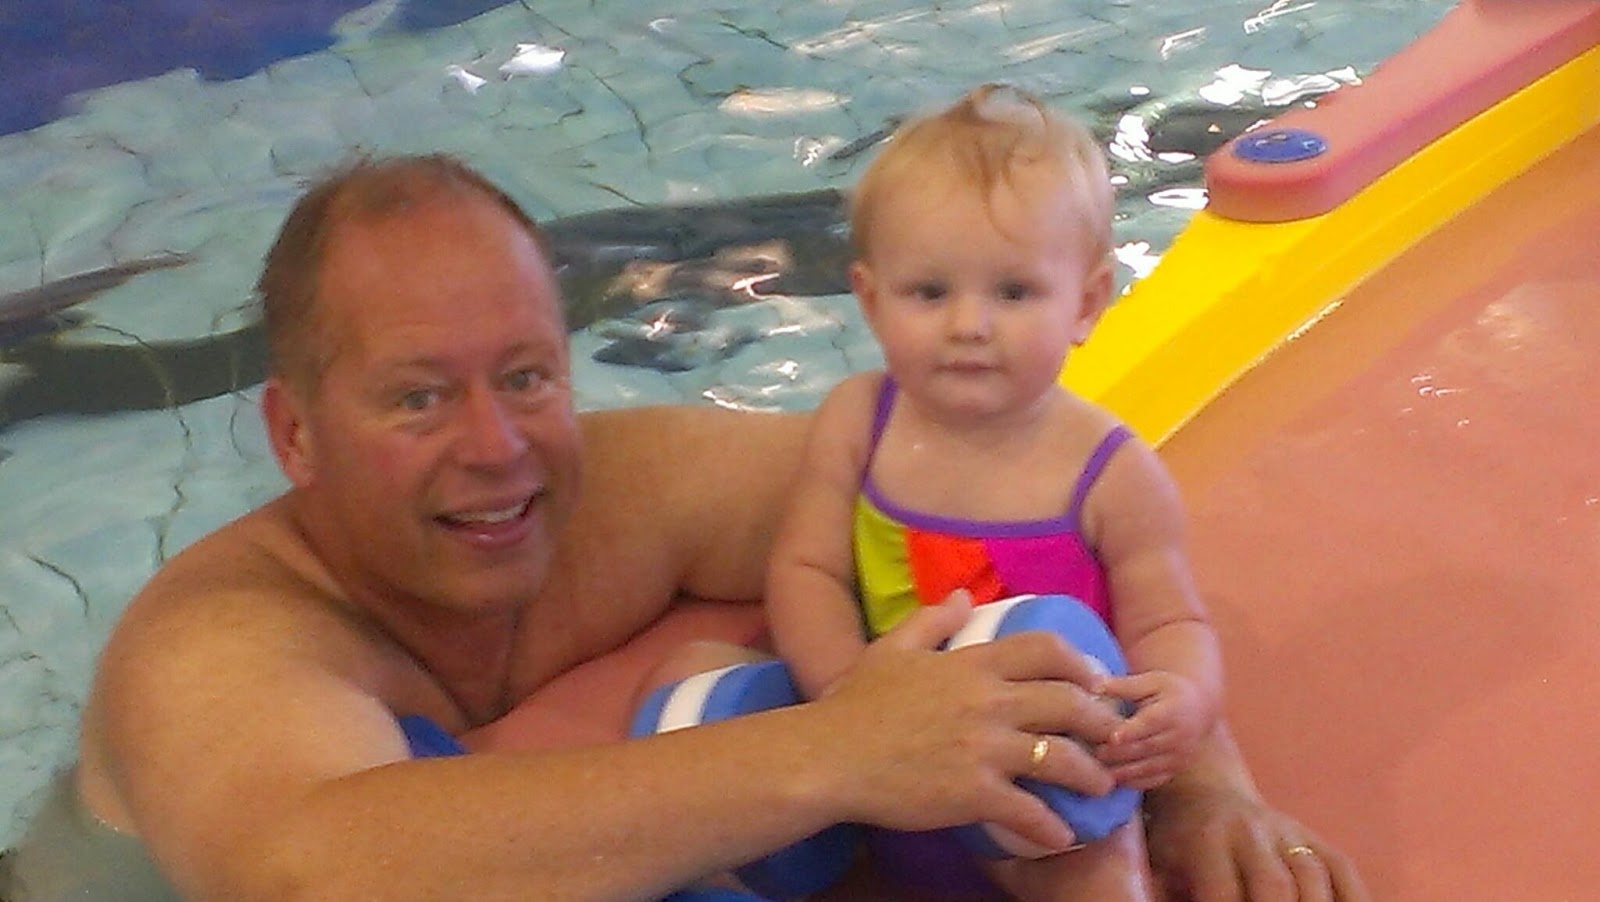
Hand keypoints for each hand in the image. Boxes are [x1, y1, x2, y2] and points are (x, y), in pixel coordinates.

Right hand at [813, 594, 1124, 851]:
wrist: (827, 757)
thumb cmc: (856, 703)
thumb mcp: (891, 649)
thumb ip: (933, 620)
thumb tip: (965, 595)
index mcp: (972, 665)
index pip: (1047, 650)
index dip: (1082, 664)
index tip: (1096, 680)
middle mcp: (988, 703)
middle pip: (1069, 703)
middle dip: (1102, 722)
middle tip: (1114, 737)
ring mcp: (983, 750)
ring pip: (1060, 759)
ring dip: (1090, 775)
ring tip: (1101, 787)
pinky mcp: (973, 795)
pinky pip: (1029, 813)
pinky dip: (1051, 828)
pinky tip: (1061, 836)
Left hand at [1097, 670, 1212, 788]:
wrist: (1200, 710)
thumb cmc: (1170, 692)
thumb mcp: (1152, 681)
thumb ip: (1124, 686)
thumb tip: (1094, 686)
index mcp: (1173, 711)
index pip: (1151, 722)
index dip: (1132, 731)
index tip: (1113, 737)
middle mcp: (1180, 736)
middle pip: (1146, 747)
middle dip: (1120, 753)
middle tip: (1095, 752)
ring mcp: (1180, 756)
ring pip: (1149, 767)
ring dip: (1124, 771)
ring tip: (1100, 769)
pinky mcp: (1176, 769)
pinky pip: (1154, 779)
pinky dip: (1134, 782)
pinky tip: (1114, 780)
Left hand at [1143, 780, 1368, 901]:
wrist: (1203, 792)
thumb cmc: (1174, 841)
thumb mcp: (1156, 861)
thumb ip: (1160, 891)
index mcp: (1206, 838)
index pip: (1220, 891)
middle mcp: (1251, 831)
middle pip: (1276, 884)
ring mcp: (1288, 832)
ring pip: (1314, 876)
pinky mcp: (1314, 838)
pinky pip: (1343, 869)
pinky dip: (1354, 897)